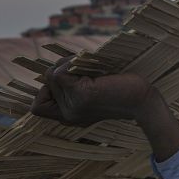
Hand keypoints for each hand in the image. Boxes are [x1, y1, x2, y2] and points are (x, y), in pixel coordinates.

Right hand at [30, 57, 151, 125]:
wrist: (142, 100)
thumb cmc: (121, 90)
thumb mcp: (91, 92)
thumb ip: (72, 87)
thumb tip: (55, 70)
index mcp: (69, 116)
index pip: (37, 108)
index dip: (45, 90)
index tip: (68, 80)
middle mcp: (68, 115)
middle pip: (45, 81)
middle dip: (62, 67)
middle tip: (84, 69)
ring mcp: (73, 106)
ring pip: (51, 74)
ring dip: (68, 62)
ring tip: (89, 68)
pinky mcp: (81, 94)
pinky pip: (60, 72)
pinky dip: (71, 63)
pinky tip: (89, 67)